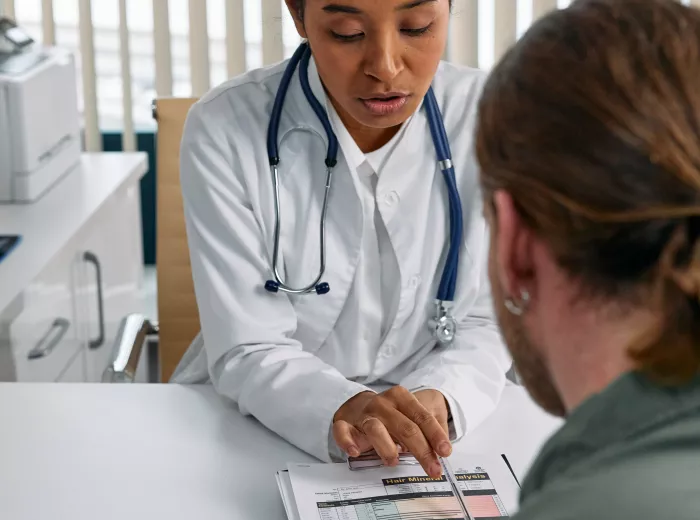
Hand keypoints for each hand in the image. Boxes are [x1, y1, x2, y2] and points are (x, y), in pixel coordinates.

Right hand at [332, 386, 451, 478]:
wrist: (356, 403)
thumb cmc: (390, 414)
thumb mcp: (411, 415)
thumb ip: (426, 430)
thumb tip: (442, 451)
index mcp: (401, 397)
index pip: (422, 417)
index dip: (435, 435)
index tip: (446, 452)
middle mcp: (383, 404)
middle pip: (405, 427)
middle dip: (422, 450)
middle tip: (433, 469)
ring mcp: (363, 414)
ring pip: (375, 429)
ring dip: (387, 448)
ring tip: (394, 461)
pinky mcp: (345, 423)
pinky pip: (343, 431)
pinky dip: (347, 441)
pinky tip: (355, 452)